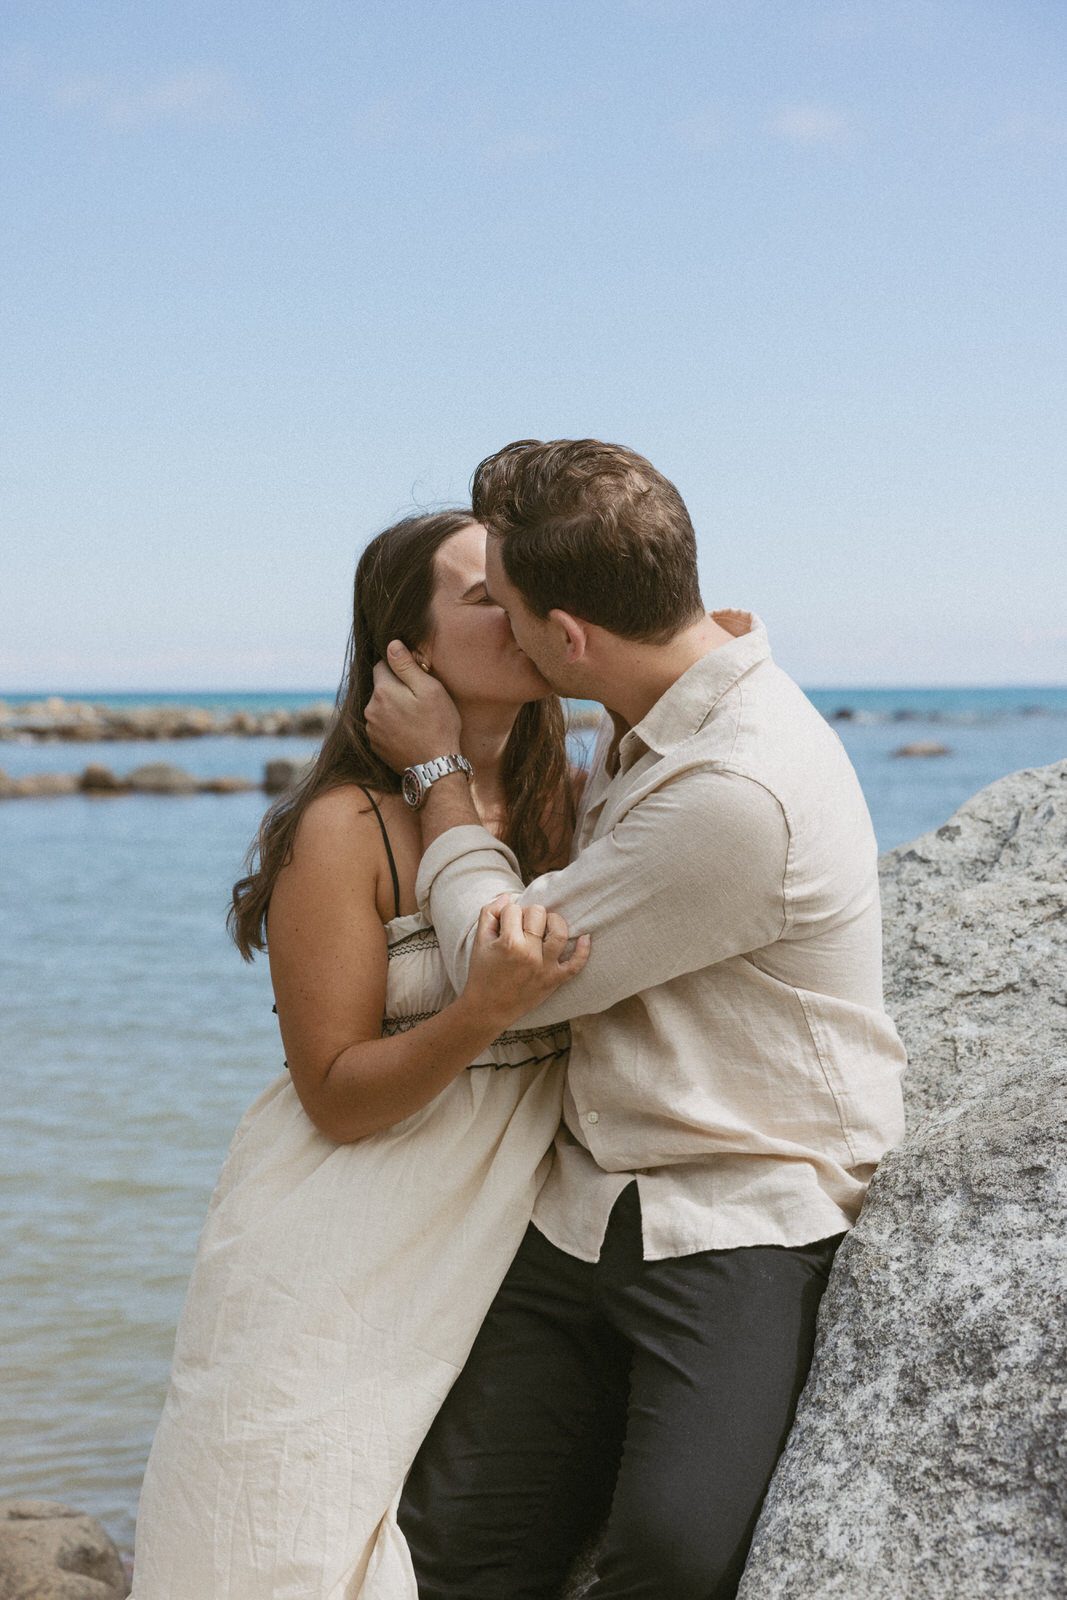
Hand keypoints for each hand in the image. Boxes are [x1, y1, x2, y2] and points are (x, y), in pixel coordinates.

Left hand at [365, 641, 462, 771]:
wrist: (435, 766)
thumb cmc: (438, 725)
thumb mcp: (429, 689)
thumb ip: (406, 665)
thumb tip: (391, 645)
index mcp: (383, 691)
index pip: (382, 665)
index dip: (399, 668)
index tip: (416, 678)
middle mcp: (370, 709)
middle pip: (380, 687)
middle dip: (396, 688)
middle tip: (419, 701)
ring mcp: (371, 729)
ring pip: (379, 707)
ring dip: (392, 707)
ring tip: (415, 719)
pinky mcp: (375, 745)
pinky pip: (380, 725)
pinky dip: (391, 725)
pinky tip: (409, 732)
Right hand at [462, 895, 590, 1026]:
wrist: (487, 1009)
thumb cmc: (482, 973)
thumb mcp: (478, 941)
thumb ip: (489, 913)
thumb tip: (508, 897)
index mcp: (508, 942)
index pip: (514, 909)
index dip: (507, 914)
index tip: (503, 926)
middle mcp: (529, 953)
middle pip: (538, 913)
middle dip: (528, 914)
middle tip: (521, 926)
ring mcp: (544, 967)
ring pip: (560, 932)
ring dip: (554, 921)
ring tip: (546, 926)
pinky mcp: (554, 980)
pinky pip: (576, 964)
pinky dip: (584, 950)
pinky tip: (585, 938)